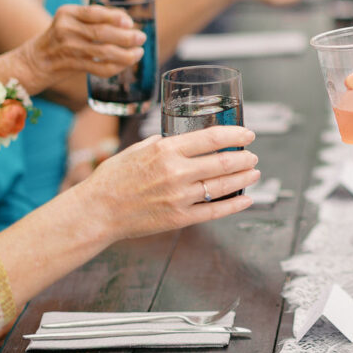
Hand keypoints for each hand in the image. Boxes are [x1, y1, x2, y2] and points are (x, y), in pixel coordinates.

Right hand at [22, 4, 147, 91]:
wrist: (33, 61)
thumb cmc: (60, 39)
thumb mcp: (70, 22)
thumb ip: (94, 20)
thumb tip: (129, 23)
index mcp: (67, 12)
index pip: (94, 12)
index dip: (115, 17)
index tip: (130, 23)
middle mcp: (65, 28)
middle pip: (101, 33)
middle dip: (126, 37)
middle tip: (141, 38)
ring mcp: (66, 48)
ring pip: (102, 52)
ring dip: (125, 54)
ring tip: (139, 53)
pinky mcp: (70, 66)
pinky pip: (98, 68)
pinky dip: (115, 67)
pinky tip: (125, 64)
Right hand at [83, 125, 258, 240]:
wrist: (97, 211)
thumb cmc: (112, 179)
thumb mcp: (136, 149)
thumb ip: (161, 143)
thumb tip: (178, 138)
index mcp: (166, 151)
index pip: (212, 138)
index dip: (235, 135)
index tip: (247, 134)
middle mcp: (176, 173)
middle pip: (223, 162)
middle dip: (244, 158)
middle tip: (252, 155)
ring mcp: (179, 197)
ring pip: (223, 186)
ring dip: (244, 178)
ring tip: (254, 173)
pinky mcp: (179, 218)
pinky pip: (214, 211)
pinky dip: (234, 205)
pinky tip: (246, 199)